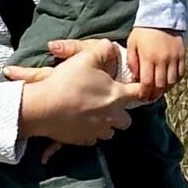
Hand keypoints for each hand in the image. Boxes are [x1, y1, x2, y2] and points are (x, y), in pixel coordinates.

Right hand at [5, 37, 147, 148]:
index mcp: (117, 96)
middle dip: (121, 113)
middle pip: (126, 120)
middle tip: (108, 103)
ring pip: (110, 131)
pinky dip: (89, 131)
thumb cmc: (68, 81)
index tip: (139, 89)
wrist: (45, 107)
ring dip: (105, 123)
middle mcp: (112, 116)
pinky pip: (92, 138)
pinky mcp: (84, 140)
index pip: (139, 93)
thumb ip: (103, 50)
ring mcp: (98, 131)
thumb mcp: (86, 57)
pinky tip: (79, 122)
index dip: (141, 89)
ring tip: (93, 113)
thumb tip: (111, 47)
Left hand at [125, 27, 186, 96]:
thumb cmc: (143, 31)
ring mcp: (174, 58)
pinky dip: (175, 81)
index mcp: (148, 57)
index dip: (144, 93)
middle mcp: (162, 60)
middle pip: (160, 86)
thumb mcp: (132, 43)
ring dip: (165, 90)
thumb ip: (132, 61)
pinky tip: (168, 82)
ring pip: (171, 82)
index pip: (147, 83)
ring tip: (158, 92)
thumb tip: (136, 77)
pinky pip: (180, 74)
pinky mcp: (182, 56)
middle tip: (149, 98)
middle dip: (154, 95)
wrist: (161, 16)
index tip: (141, 98)